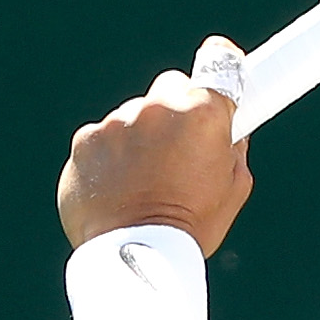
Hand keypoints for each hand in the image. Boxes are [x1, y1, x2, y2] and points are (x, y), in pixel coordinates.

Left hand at [59, 50, 251, 252]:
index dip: (218, 65)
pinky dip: (109, 158)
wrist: (134, 257)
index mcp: (202, 114)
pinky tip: (118, 189)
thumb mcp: (233, 188)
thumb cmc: (190, 227)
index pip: (217, 61)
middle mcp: (158, 107)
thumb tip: (228, 127)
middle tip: (178, 152)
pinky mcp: (85, 141)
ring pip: (132, 117)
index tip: (217, 69)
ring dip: (139, 140)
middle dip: (176, 112)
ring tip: (143, 184)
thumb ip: (233, 146)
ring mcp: (117, 122)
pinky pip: (102, 139)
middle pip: (170, 88)